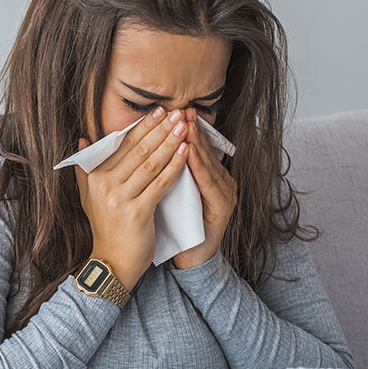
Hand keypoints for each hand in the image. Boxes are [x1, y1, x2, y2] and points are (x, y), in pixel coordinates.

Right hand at [72, 107, 190, 288]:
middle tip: (176, 112)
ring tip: (184, 127)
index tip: (159, 111)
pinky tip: (186, 152)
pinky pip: (160, 183)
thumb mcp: (90, 197)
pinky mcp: (137, 212)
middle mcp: (106, 185)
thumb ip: (85, 168)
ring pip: (151, 163)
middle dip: (160, 129)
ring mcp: (121, 198)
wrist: (113, 262)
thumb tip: (82, 139)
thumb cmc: (107, 229)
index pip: (123, 144)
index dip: (143, 126)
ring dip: (170, 142)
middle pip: (139, 150)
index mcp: (96, 177)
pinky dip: (174, 166)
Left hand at [170, 113, 237, 270]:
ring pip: (209, 164)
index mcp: (207, 177)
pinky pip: (210, 184)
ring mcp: (225, 194)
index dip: (183, 130)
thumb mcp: (167, 193)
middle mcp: (221, 182)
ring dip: (197, 143)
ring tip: (185, 125)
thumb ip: (163, 171)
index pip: (194, 148)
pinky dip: (200, 167)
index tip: (170, 111)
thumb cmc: (175, 226)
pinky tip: (191, 154)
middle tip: (181, 109)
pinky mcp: (223, 208)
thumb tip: (142, 147)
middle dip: (191, 130)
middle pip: (204, 151)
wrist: (188, 259)